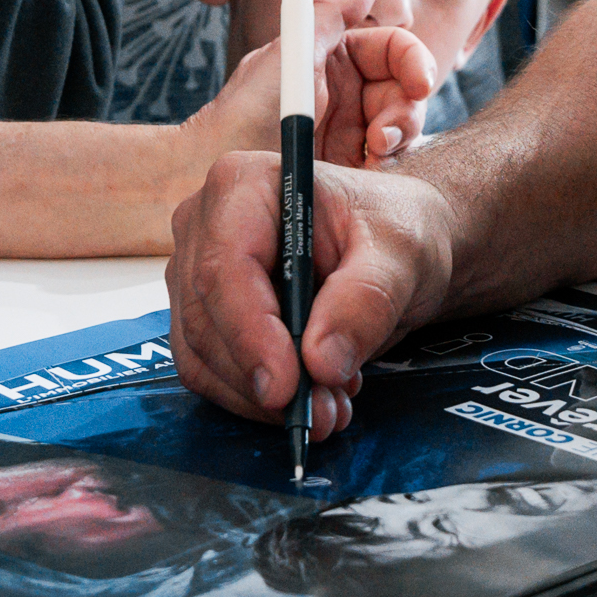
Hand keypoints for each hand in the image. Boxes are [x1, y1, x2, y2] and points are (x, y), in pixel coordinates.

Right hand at [166, 150, 457, 438]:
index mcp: (245, 184)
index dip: (250, 333)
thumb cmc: (392, 232)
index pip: (225, 267)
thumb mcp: (401, 255)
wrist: (391, 248)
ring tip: (330, 405)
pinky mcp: (203, 314)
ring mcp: (195, 270)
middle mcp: (205, 223)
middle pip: (207, 318)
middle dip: (264, 377)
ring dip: (262, 397)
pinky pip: (209, 371)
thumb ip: (365, 300)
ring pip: (201, 353)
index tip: (288, 387)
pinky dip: (257, 398)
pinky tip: (310, 395)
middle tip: (327, 411)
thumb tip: (320, 362)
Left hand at [185, 0, 438, 170]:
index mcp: (334, 56)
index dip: (413, 62)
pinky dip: (385, 171)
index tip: (419, 85)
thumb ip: (329, 16)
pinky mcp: (345, 170)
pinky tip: (364, 178)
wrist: (207, 174)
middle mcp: (345, 92)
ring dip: (397, 143)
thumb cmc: (243, 114)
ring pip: (400, 129)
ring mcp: (347, 132)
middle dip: (405, 113)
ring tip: (371, 160)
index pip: (392, 49)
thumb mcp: (288, 58)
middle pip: (404, 91)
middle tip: (382, 140)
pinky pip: (384, 165)